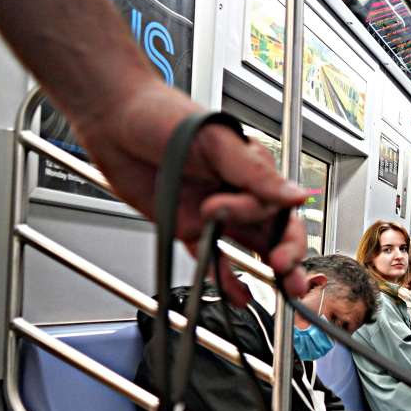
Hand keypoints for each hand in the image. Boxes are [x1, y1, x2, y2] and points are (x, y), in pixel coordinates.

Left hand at [74, 81, 309, 303]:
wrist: (113, 119)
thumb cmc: (163, 115)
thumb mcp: (216, 141)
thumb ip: (256, 174)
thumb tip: (297, 196)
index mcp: (253, 170)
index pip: (277, 209)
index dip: (278, 232)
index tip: (272, 249)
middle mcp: (238, 192)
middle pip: (275, 231)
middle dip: (289, 257)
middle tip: (290, 277)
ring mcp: (215, 212)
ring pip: (250, 247)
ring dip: (268, 271)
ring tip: (283, 291)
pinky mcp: (189, 227)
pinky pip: (212, 256)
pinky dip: (226, 277)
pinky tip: (239, 295)